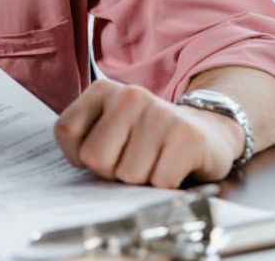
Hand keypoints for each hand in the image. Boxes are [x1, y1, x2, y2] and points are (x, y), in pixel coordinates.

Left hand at [54, 80, 244, 187]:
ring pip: (128, 174)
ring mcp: (160, 113)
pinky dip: (165, 186)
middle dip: (111, 171)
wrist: (207, 132)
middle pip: (95, 157)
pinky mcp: (187, 136)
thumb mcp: (109, 128)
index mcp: (102, 89)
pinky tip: (173, 167)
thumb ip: (84, 139)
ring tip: (154, 162)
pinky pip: (160, 182)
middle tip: (131, 161)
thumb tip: (80, 164)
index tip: (103, 152)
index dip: (79, 156)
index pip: (66, 132)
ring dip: (141, 181)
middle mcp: (130, 95)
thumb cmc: (147, 138)